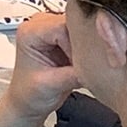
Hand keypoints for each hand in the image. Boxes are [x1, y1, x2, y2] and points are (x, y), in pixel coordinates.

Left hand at [0, 12, 81, 126]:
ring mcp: (53, 30)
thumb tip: (98, 66)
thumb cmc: (29, 93)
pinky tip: (90, 62)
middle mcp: (40, 25)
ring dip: (88, 46)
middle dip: (85, 43)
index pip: (61, 27)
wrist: (28, 102)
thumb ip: (74, 74)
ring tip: (90, 64)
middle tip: (92, 62)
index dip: (76, 44)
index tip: (82, 63)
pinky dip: (89, 49)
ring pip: (81, 28)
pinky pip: (84, 36)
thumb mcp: (51, 85)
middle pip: (73, 23)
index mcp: (29, 32)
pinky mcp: (65, 37)